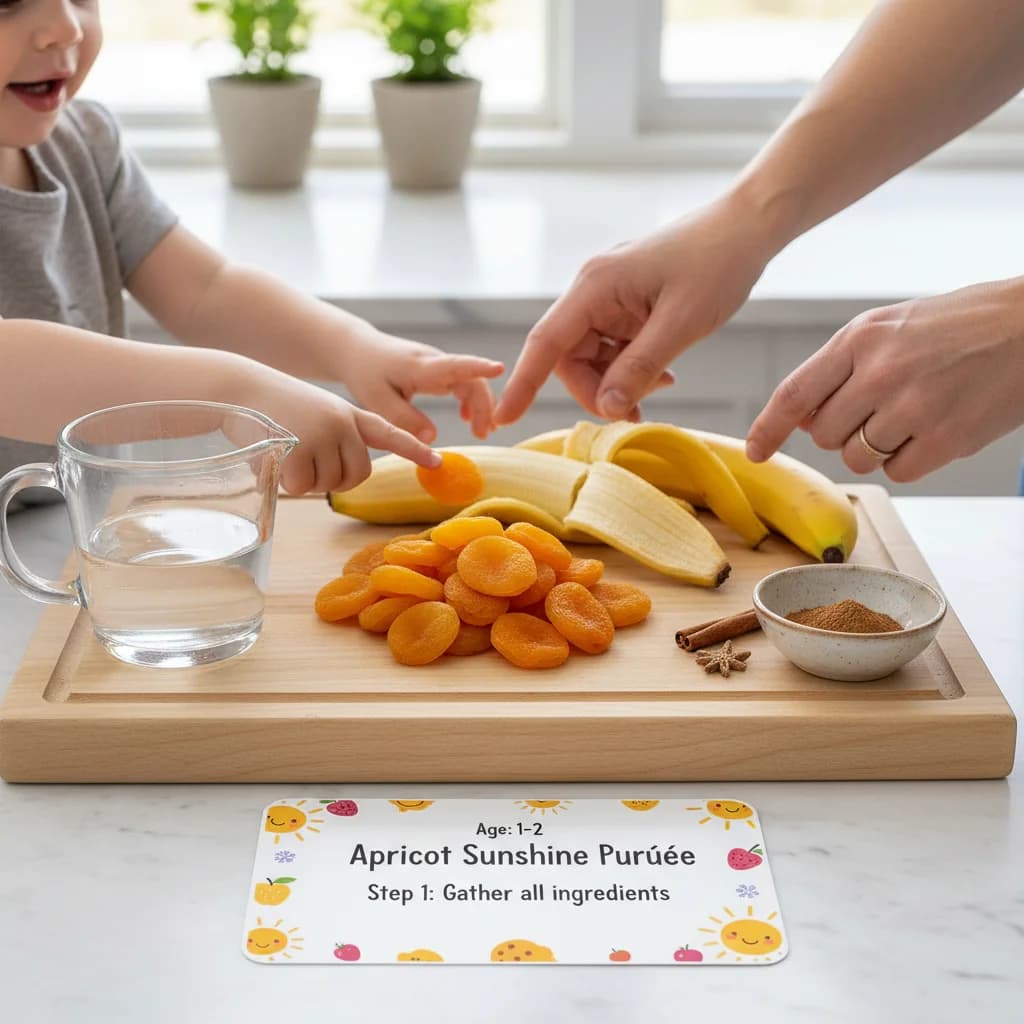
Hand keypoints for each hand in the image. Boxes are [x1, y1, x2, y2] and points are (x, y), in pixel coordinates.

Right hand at [236, 359, 441, 494]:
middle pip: (357, 474)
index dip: (413, 449)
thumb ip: (334, 440)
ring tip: (284, 451)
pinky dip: (285, 481)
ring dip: (305, 480)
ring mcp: (323, 434)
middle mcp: (342, 422)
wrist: (236, 387)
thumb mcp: (312, 416)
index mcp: (348, 413)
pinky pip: (302, 487)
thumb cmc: (270, 408)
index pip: (388, 433)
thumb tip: (342, 476)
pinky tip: (271, 458)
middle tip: (304, 463)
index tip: (438, 462)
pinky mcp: (300, 448)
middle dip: (333, 479)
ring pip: (328, 483)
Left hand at [342, 327, 502, 441]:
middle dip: (483, 406)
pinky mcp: (438, 370)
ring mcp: (439, 365)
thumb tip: (432, 439)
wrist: (358, 350)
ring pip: (470, 382)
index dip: (478, 367)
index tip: (500, 369)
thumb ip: (404, 419)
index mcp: (420, 367)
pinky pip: (462, 383)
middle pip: (471, 380)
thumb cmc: (365, 372)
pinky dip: (469, 401)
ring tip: (481, 432)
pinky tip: (466, 419)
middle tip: (483, 434)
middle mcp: (435, 362)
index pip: (455, 365)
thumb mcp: (377, 400)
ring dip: (480, 406)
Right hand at [493, 193, 775, 426]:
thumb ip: (639, 368)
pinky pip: (612, 348)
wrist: (747, 228)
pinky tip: (662, 372)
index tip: (504, 418)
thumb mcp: (680, 325)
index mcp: (594, 286)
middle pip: (568, 357)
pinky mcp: (625, 305)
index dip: (523, 384)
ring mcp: (608, 297)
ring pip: (591, 358)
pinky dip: (631, 368)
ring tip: (659, 385)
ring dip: (617, 381)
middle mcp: (592, 290)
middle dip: (596, 389)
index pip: (545, 343)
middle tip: (634, 410)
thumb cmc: (717, 264)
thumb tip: (606, 408)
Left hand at [746, 277, 1023, 480]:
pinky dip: (909, 459)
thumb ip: (838, 370)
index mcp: (859, 338)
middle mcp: (879, 372)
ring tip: (912, 413)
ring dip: (875, 446)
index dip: (768, 428)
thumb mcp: (888, 328)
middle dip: (842, 430)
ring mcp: (913, 407)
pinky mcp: (946, 439)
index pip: (794, 393)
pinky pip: (897, 472)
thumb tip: (798, 419)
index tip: (755, 452)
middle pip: (823, 434)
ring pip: (857, 456)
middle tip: (879, 406)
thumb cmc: (958, 325)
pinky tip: (933, 428)